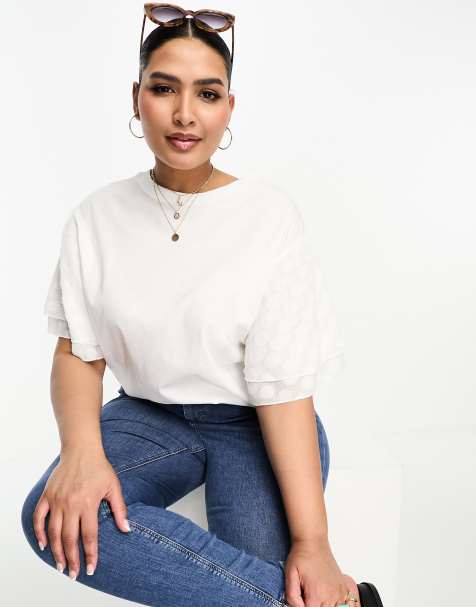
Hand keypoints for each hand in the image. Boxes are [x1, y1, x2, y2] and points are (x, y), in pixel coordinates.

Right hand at [32, 452, 129, 579]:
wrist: (81, 450)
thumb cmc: (99, 468)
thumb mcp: (114, 486)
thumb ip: (120, 509)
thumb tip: (127, 529)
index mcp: (88, 503)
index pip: (89, 536)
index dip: (90, 554)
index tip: (90, 569)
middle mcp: (71, 504)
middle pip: (69, 538)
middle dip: (72, 559)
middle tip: (73, 574)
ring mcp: (57, 500)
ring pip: (53, 532)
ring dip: (56, 551)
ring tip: (60, 565)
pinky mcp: (47, 495)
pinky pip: (39, 517)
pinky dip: (39, 532)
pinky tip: (44, 545)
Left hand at [283, 538, 358, 606]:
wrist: (313, 542)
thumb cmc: (302, 556)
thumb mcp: (290, 575)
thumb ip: (292, 597)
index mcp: (317, 594)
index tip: (301, 601)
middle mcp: (331, 595)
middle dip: (313, 605)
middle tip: (307, 595)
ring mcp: (339, 592)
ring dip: (324, 605)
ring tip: (317, 595)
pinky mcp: (343, 588)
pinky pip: (346, 604)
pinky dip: (338, 604)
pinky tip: (329, 599)